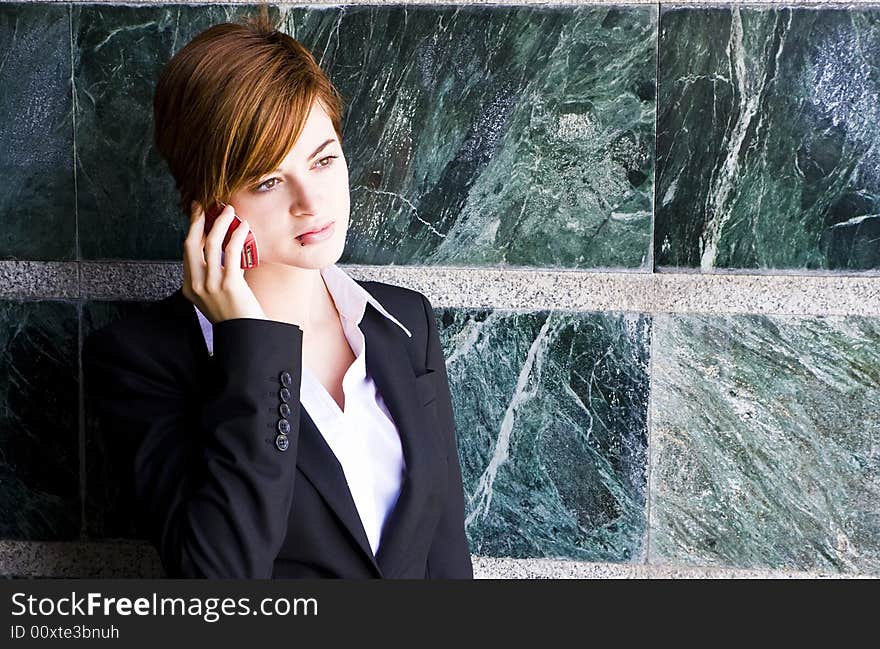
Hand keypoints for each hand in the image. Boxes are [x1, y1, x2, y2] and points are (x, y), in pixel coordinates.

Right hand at [183, 201, 266, 323]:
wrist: (246, 336)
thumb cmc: (236, 316)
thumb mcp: (217, 296)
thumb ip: (215, 275)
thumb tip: (226, 250)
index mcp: (190, 287)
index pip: (187, 252)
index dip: (193, 229)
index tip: (198, 214)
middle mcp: (196, 285)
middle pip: (191, 243)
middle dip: (198, 220)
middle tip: (207, 204)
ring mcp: (211, 285)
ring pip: (210, 244)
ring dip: (220, 223)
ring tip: (230, 211)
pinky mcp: (229, 285)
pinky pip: (231, 252)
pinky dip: (237, 236)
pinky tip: (244, 227)